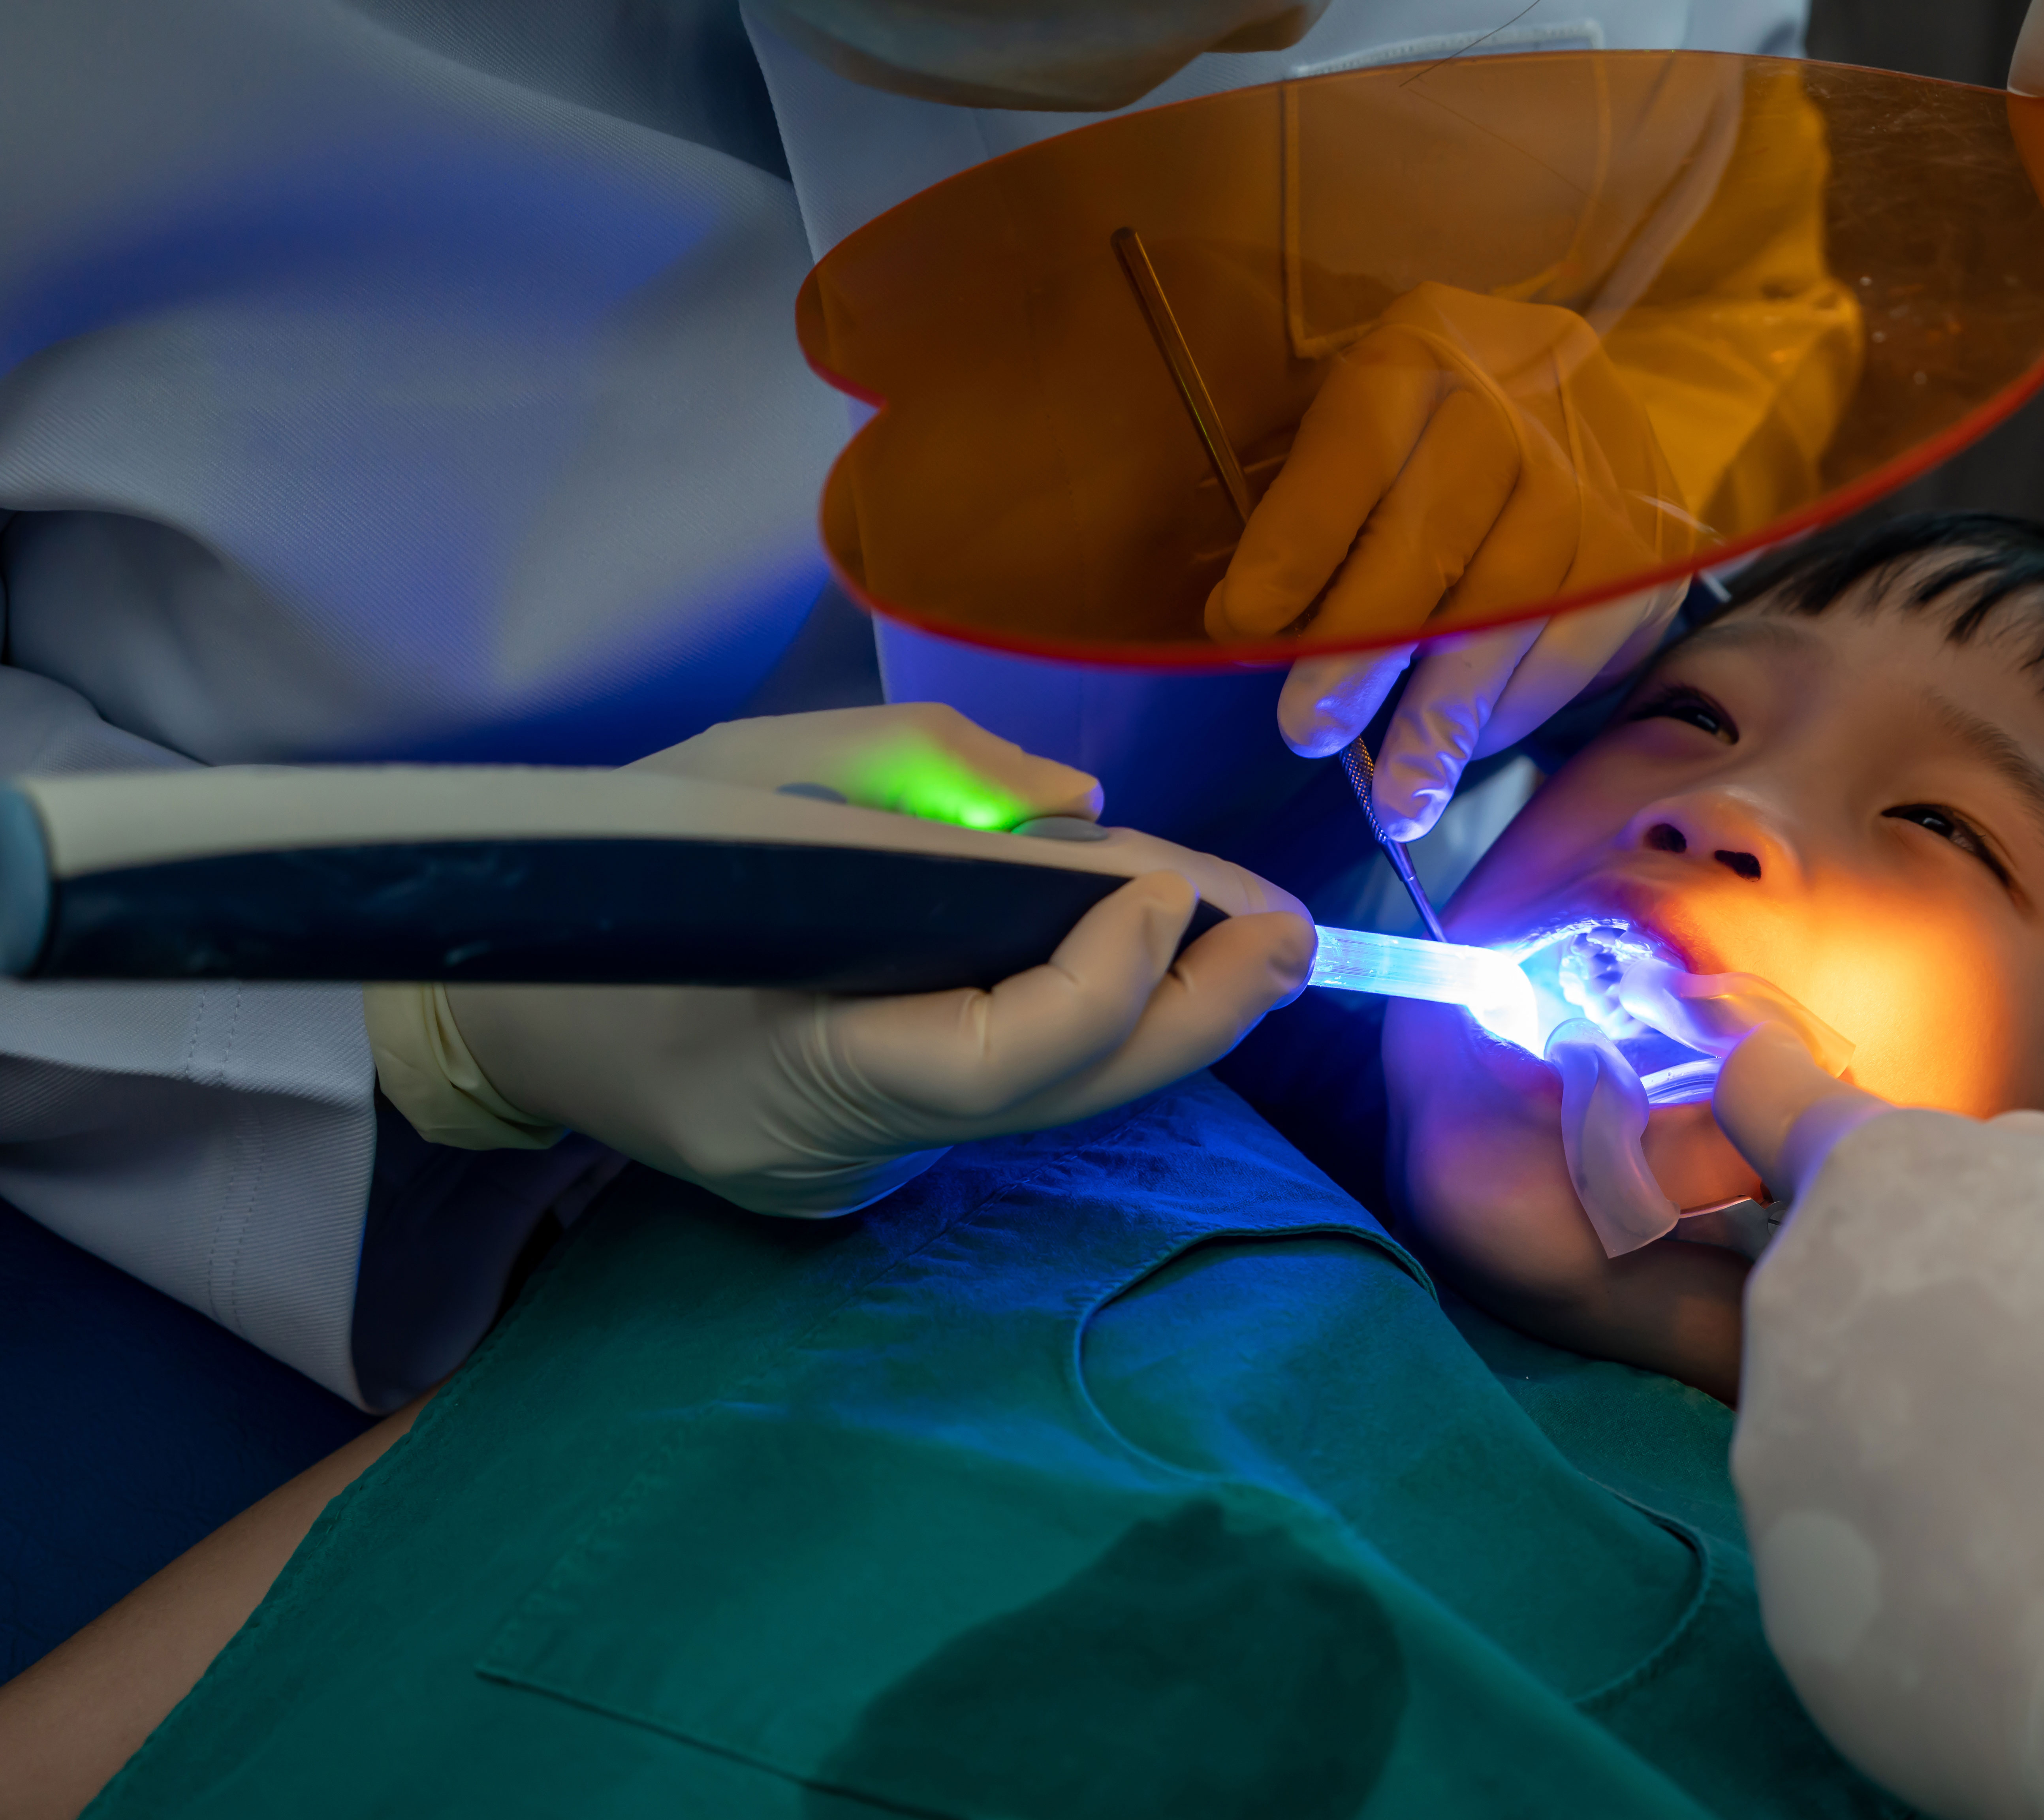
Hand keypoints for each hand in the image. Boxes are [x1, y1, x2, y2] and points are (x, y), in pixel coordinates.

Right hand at [367, 706, 1313, 1214]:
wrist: (501, 1012)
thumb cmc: (605, 874)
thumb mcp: (733, 772)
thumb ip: (914, 770)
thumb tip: (1085, 805)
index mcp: (784, 1062)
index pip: (996, 1057)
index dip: (1105, 974)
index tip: (1162, 884)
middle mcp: (833, 1149)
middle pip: (1060, 1100)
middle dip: (1196, 1011)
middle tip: (1292, 931)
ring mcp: (851, 1175)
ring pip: (1052, 1108)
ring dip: (1162, 1018)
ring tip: (1254, 940)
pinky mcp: (864, 1170)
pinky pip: (1008, 1102)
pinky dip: (1089, 1030)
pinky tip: (1152, 969)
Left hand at [1209, 283, 1694, 839]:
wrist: (1585, 401)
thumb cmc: (1440, 429)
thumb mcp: (1365, 423)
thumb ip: (1310, 507)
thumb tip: (1250, 626)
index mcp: (1425, 356)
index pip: (1356, 450)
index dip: (1300, 542)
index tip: (1244, 627)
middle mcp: (1520, 408)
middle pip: (1435, 540)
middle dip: (1363, 650)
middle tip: (1308, 731)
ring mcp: (1596, 482)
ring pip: (1513, 612)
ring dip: (1445, 717)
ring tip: (1396, 798)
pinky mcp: (1649, 555)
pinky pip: (1578, 649)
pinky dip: (1516, 710)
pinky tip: (1469, 750)